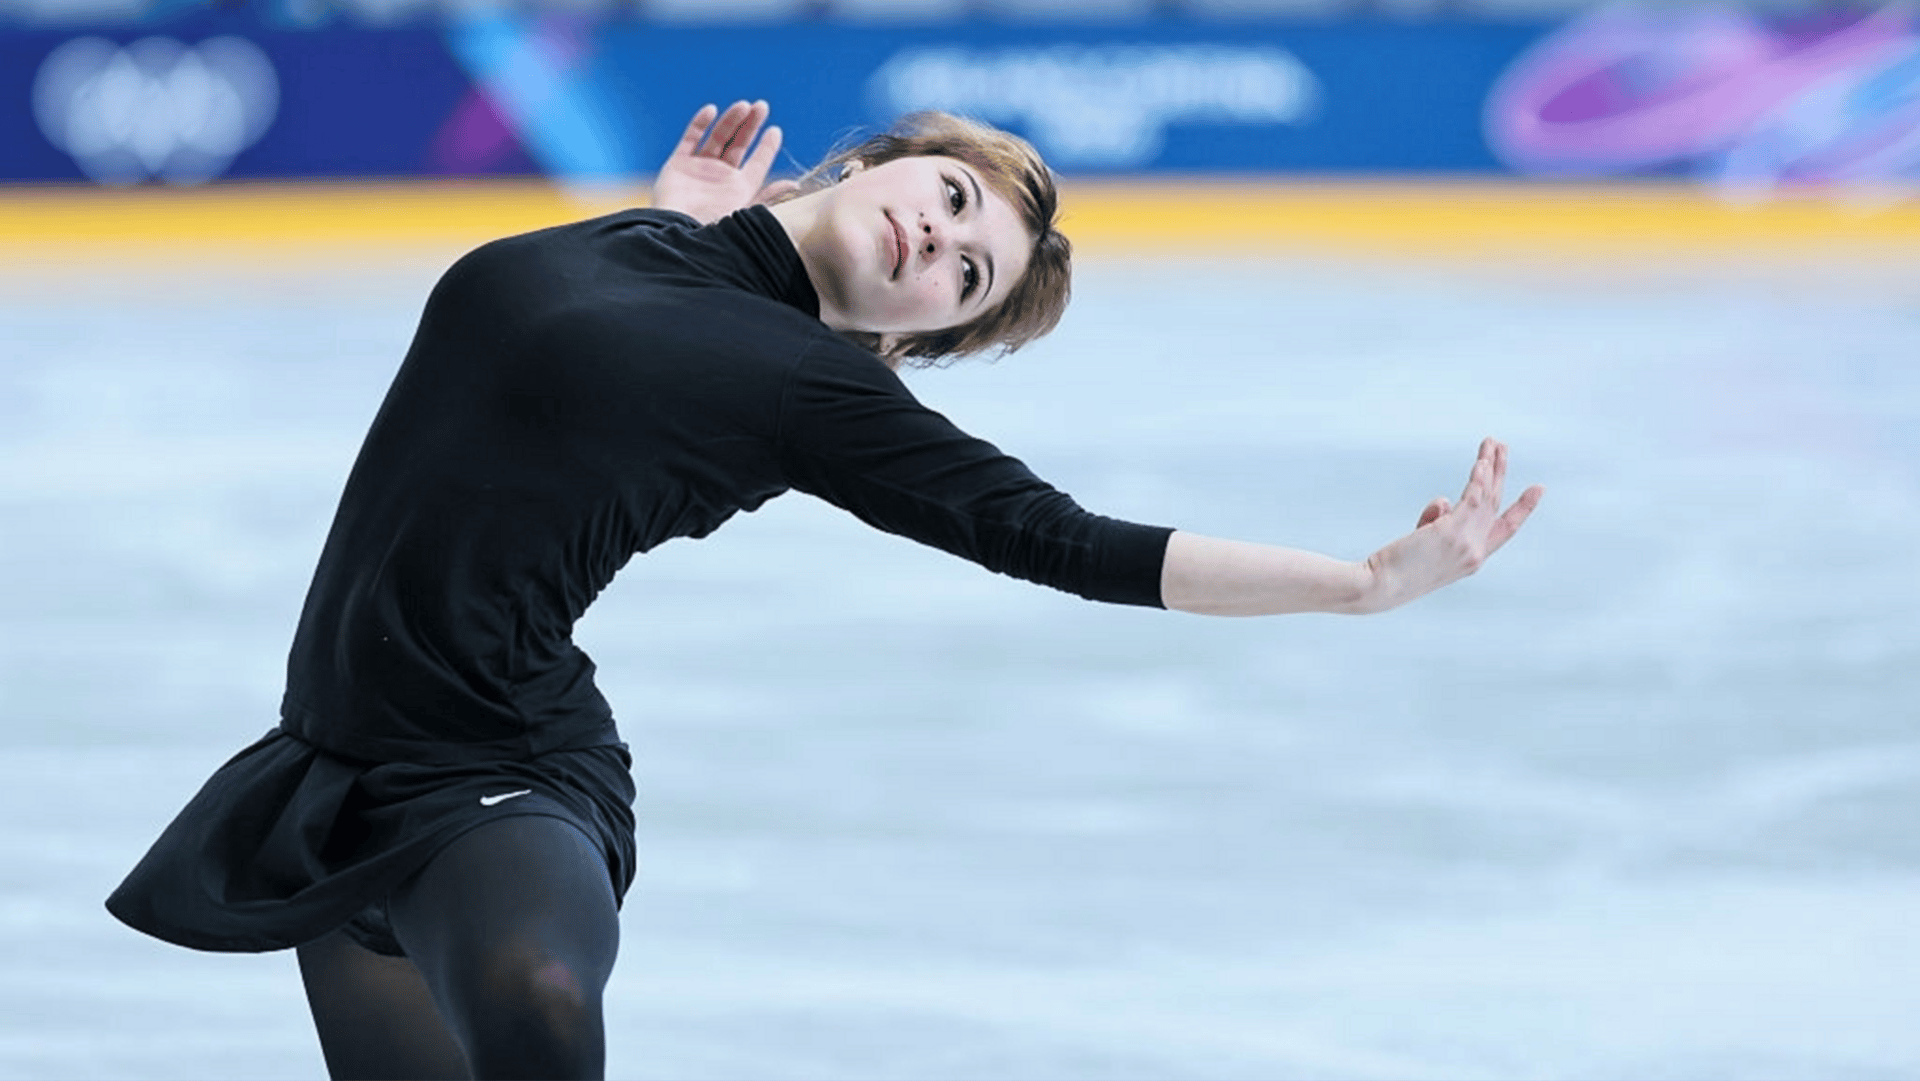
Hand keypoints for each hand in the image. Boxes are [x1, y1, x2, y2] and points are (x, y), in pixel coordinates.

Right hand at [649, 100, 797, 223]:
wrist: (679, 238)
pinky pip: (690, 140)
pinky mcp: (678, 165)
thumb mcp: (747, 213)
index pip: (757, 162)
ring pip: (718, 138)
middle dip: (751, 126)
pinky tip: (712, 110)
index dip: (767, 146)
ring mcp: (700, 169)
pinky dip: (699, 124)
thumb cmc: (715, 232)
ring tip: (743, 106)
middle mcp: (721, 177)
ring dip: (731, 121)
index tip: (776, 130)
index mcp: (740, 189)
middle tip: (762, 107)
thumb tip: (795, 184)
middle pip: (739, 145)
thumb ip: (768, 197)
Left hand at [1358, 438, 1543, 612]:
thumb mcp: (1424, 544)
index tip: (1538, 488)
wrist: (1381, 587)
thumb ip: (1438, 521)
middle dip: (1501, 472)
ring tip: (1492, 442)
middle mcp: (1475, 553)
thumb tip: (1445, 501)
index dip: (1522, 508)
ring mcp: (1466, 544)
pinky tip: (1481, 462)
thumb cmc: (1396, 568)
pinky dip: (1478, 479)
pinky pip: (1472, 499)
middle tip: (1503, 447)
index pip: (1504, 529)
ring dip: (1490, 466)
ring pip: (1486, 496)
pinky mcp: (1453, 533)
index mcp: (1472, 559)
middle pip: (1495, 504)